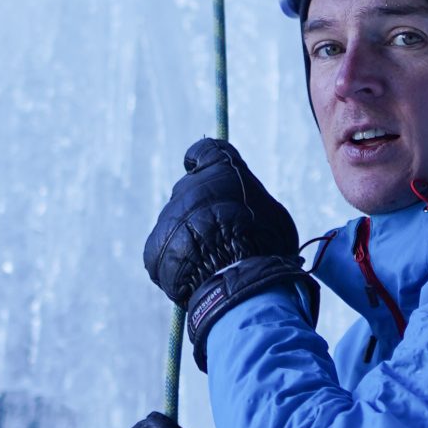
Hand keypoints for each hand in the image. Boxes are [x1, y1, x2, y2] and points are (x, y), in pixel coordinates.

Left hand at [143, 139, 310, 364]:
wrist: (237, 275)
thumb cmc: (265, 244)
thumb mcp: (273, 215)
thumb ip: (251, 205)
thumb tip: (246, 215)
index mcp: (220, 170)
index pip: (204, 151)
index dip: (203, 161)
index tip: (200, 167)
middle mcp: (189, 187)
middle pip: (190, 191)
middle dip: (202, 208)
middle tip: (221, 232)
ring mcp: (169, 217)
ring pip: (179, 224)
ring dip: (192, 238)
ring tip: (214, 262)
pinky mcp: (154, 246)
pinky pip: (166, 251)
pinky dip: (180, 262)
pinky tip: (199, 275)